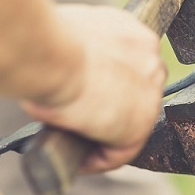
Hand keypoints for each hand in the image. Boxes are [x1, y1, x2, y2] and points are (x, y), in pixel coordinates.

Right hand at [23, 4, 166, 172]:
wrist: (50, 54)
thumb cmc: (45, 40)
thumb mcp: (66, 33)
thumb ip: (78, 49)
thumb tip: (64, 67)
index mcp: (132, 34)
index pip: (128, 67)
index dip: (106, 87)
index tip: (85, 100)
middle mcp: (150, 59)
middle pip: (133, 95)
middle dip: (108, 112)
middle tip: (80, 126)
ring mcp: (150, 92)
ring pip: (130, 125)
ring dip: (104, 138)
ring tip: (77, 147)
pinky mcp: (140, 123)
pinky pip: (121, 151)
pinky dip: (99, 160)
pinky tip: (80, 160)